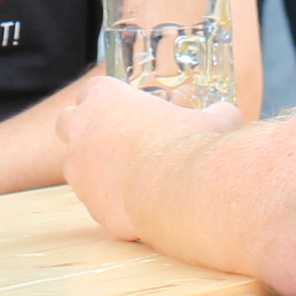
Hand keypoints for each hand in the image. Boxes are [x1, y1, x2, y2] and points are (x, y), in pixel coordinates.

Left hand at [60, 75, 239, 243]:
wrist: (185, 193)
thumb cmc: (194, 146)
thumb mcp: (215, 119)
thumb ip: (216, 114)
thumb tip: (227, 114)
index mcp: (105, 97)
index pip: (91, 91)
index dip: (107, 101)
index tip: (125, 112)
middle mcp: (82, 129)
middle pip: (68, 122)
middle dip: (85, 130)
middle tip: (117, 141)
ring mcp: (80, 169)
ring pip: (78, 165)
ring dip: (99, 169)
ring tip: (136, 177)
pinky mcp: (90, 204)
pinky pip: (97, 200)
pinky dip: (113, 201)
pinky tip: (142, 204)